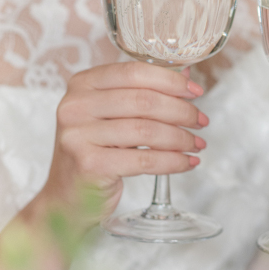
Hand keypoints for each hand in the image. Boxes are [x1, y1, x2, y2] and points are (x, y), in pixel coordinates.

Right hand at [35, 62, 207, 223]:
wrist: (68, 197)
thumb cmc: (96, 151)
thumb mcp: (113, 115)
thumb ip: (144, 93)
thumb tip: (187, 76)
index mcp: (82, 84)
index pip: (134, 72)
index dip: (171, 81)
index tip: (196, 92)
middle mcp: (75, 106)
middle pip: (144, 101)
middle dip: (181, 111)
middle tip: (201, 121)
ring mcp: (78, 135)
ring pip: (147, 131)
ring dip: (180, 138)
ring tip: (197, 144)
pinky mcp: (89, 164)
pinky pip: (144, 161)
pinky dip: (172, 161)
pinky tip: (186, 162)